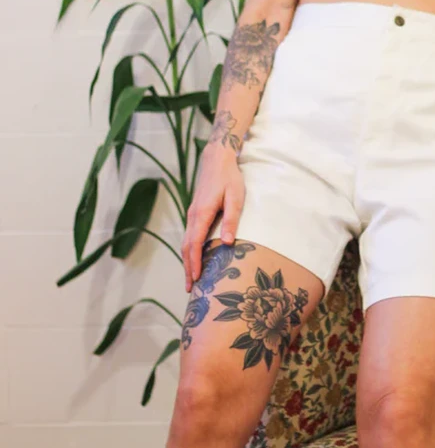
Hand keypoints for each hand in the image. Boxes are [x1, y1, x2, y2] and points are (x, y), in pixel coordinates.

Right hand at [182, 145, 245, 292]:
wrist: (217, 159)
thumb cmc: (229, 178)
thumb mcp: (236, 197)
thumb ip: (231, 219)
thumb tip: (227, 243)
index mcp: (202, 214)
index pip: (194, 244)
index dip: (195, 263)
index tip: (196, 279)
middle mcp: (193, 216)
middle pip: (186, 247)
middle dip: (188, 268)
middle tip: (190, 288)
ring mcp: (192, 214)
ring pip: (185, 242)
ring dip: (187, 261)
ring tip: (191, 278)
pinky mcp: (195, 212)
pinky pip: (189, 235)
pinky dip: (189, 250)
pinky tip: (194, 257)